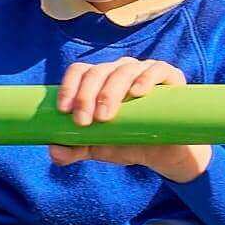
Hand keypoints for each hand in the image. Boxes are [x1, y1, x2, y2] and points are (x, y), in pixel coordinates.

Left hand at [51, 56, 206, 182]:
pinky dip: (146, 78)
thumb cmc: (129, 143)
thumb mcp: (98, 148)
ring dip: (110, 91)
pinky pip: (158, 69)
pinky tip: (138, 92)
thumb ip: (75, 149)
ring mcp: (145, 71)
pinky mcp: (170, 78)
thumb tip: (54, 152)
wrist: (165, 154)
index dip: (69, 87)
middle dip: (87, 95)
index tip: (64, 111)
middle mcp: (120, 70)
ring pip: (124, 70)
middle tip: (84, 122)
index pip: (80, 71)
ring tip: (105, 117)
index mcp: (100, 80)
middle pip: (99, 71)